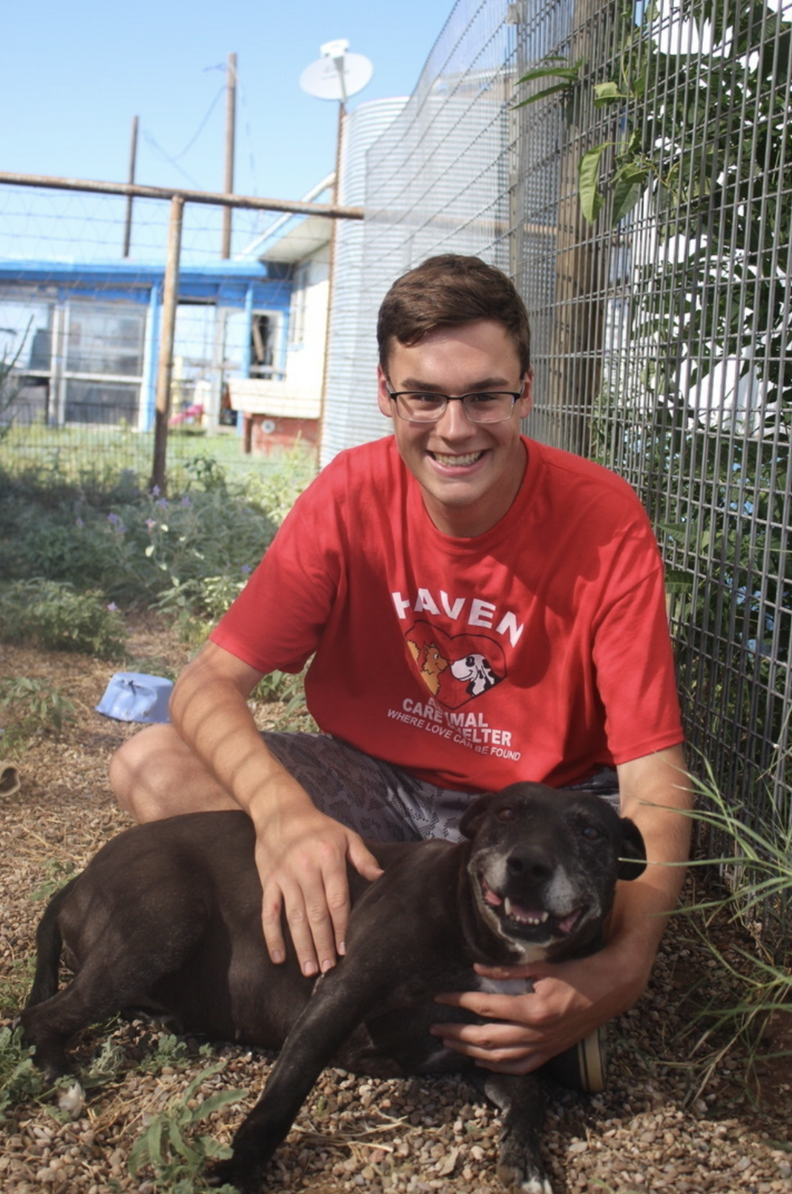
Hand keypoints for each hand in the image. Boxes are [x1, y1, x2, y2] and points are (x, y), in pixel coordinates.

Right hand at [254, 801, 381, 977]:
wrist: (279, 810)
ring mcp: (285, 877)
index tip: (346, 950)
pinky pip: (269, 913)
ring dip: (302, 946)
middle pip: (316, 914)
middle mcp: (306, 869)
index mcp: (328, 858)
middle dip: (323, 944)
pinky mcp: (268, 882)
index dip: (341, 927)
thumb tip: (381, 876)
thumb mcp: (346, 835)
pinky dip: (272, 936)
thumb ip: (363, 858)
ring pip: (293, 918)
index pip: (337, 900)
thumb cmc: (318, 825)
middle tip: (329, 969)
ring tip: (310, 970)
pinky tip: (279, 957)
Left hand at [431, 934, 652, 1074]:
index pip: (486, 1007)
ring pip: (499, 1057)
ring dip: (470, 1050)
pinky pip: (520, 1067)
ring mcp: (544, 1047)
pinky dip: (497, 1066)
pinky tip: (480, 1060)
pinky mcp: (550, 1053)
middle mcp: (537, 1033)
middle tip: (435, 1026)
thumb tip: (477, 969)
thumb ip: (508, 971)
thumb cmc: (577, 972)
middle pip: (486, 1037)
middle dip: (457, 1032)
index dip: (459, 1002)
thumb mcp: (543, 966)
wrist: (610, 990)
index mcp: (534, 1009)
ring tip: (450, 1042)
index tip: (440, 997)